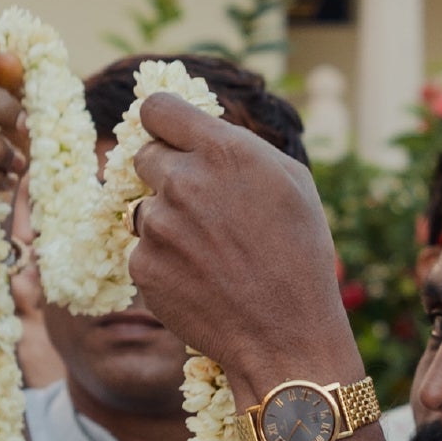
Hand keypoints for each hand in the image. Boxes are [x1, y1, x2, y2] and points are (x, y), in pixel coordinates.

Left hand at [125, 92, 352, 399]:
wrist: (284, 332)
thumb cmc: (299, 253)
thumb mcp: (292, 182)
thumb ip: (239, 148)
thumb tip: (199, 133)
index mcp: (224, 150)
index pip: (158, 108)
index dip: (162, 119)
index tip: (169, 132)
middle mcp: (183, 180)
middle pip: (144, 155)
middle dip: (166, 171)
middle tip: (199, 202)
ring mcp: (158, 225)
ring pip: (144, 207)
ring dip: (166, 220)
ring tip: (209, 249)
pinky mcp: (142, 266)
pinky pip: (143, 250)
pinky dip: (165, 261)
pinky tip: (200, 278)